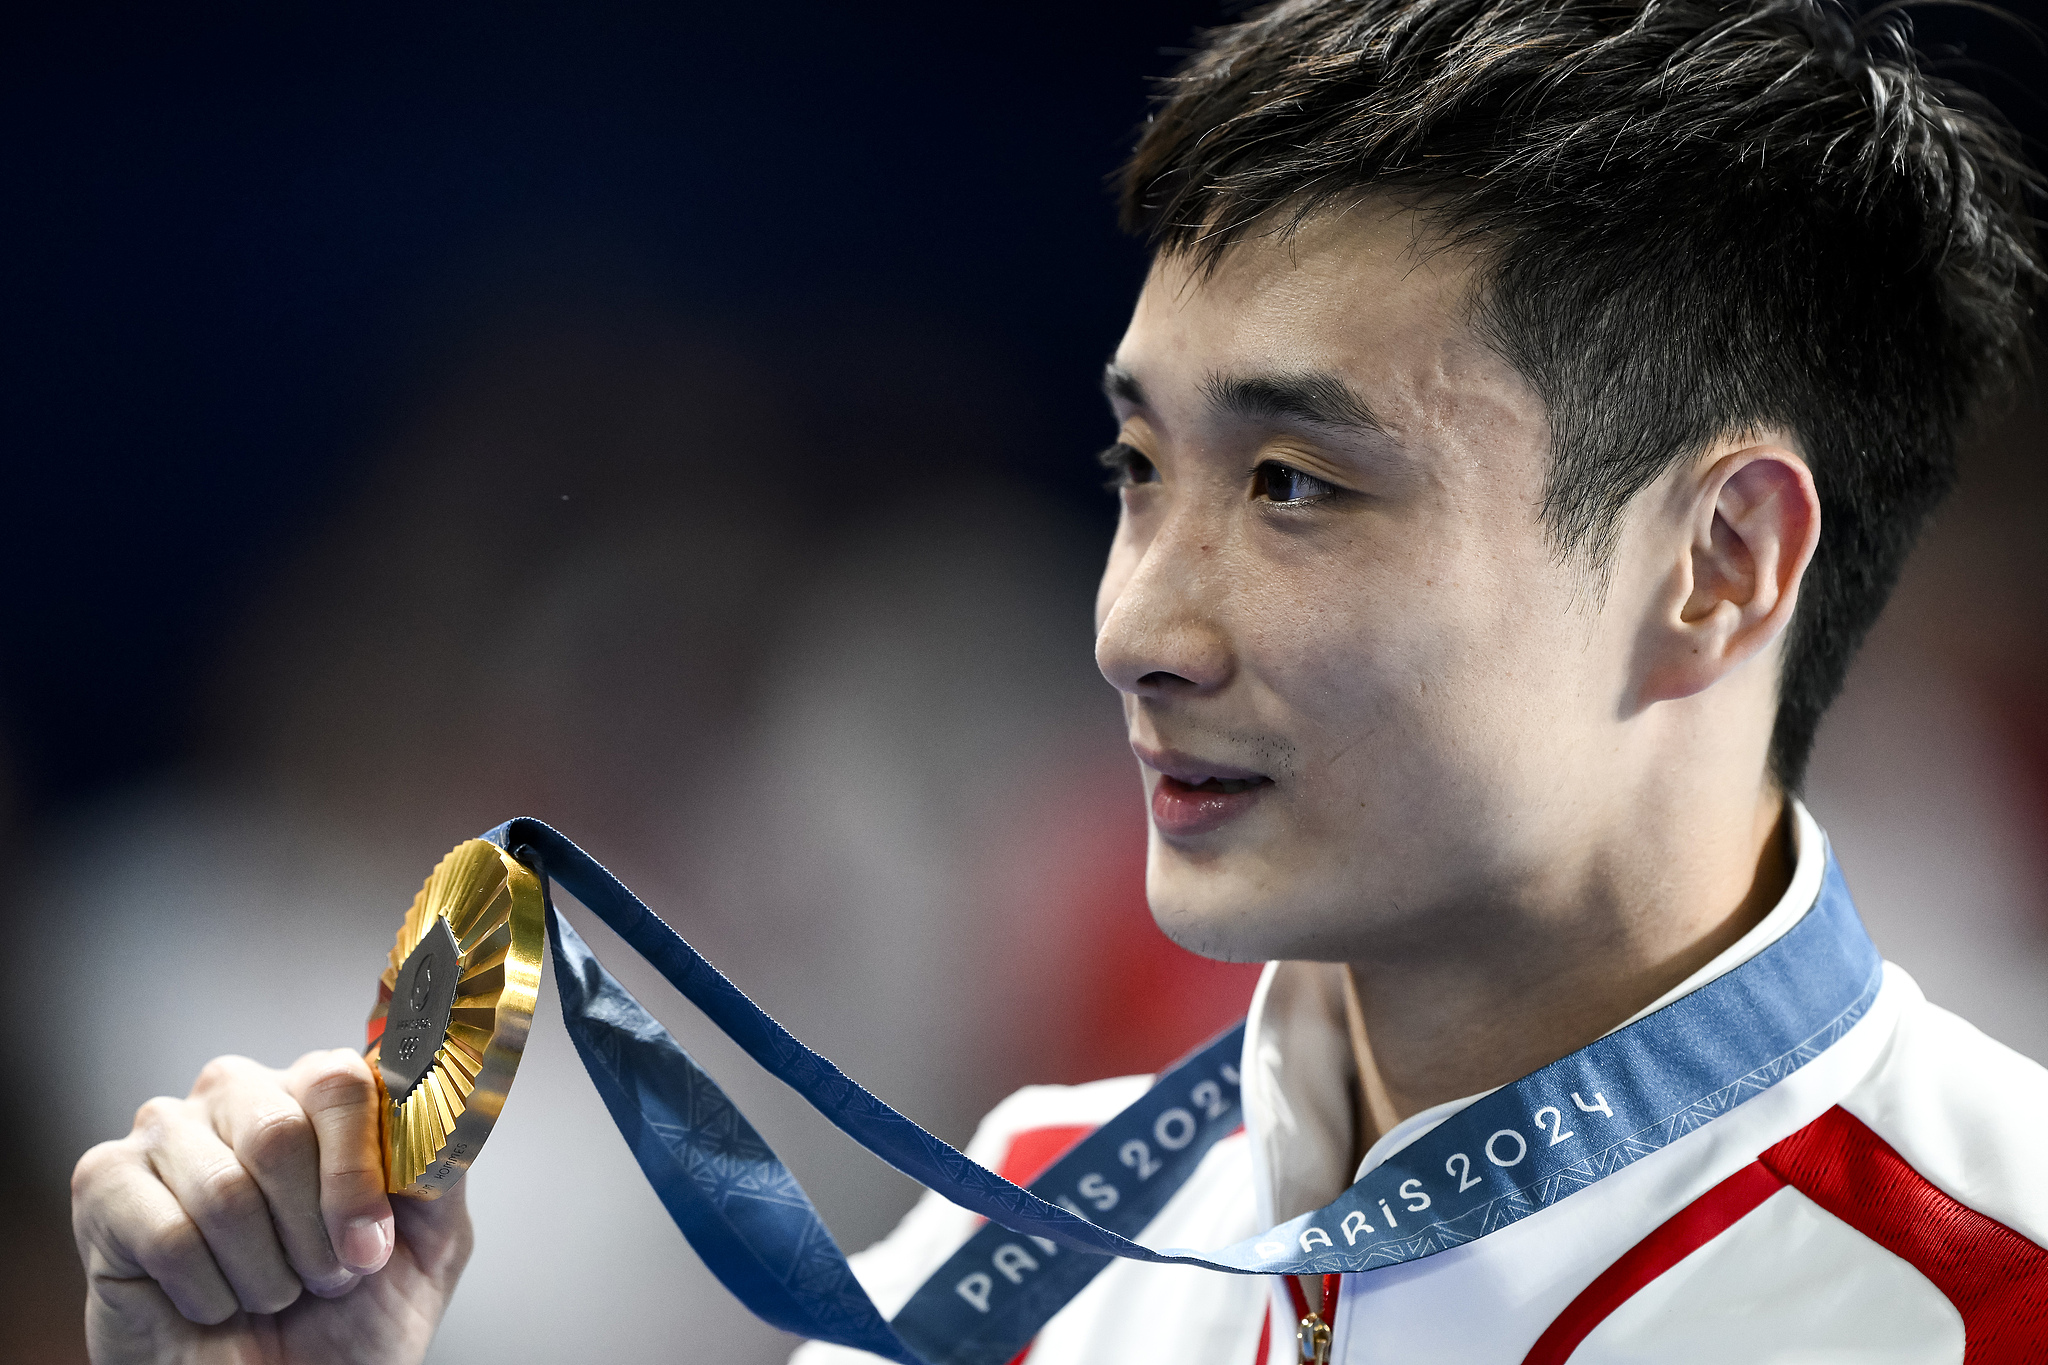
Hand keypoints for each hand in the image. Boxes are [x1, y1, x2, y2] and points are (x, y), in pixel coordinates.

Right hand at [72, 1049, 472, 1363]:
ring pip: (224, 1190)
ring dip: (263, 1272)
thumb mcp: (429, 1241)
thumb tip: (440, 1104)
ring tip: (268, 1292)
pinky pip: (168, 1234)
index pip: (341, 1080)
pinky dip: (205, 1292)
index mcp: (317, 1089)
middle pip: (280, 1131)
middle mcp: (240, 1091)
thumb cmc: (348, 1319)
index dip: (357, 1175)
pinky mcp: (104, 1184)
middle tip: (321, 1279)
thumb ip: (440, 1162)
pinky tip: (209, 1302)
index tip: (370, 1247)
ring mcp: (166, 1131)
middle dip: (311, 1233)